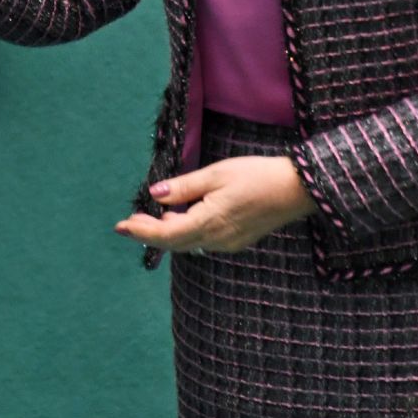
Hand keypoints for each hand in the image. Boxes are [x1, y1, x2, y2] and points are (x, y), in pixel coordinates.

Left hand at [114, 155, 314, 253]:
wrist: (297, 189)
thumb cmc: (256, 176)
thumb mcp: (215, 174)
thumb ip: (184, 186)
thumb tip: (155, 194)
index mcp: (209, 222)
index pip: (166, 234)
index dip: (141, 231)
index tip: (120, 226)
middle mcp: (217, 240)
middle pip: (175, 243)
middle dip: (150, 233)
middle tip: (130, 221)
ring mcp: (228, 243)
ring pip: (188, 243)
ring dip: (168, 232)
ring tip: (152, 216)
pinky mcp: (236, 240)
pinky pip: (203, 240)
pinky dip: (186, 231)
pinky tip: (181, 216)